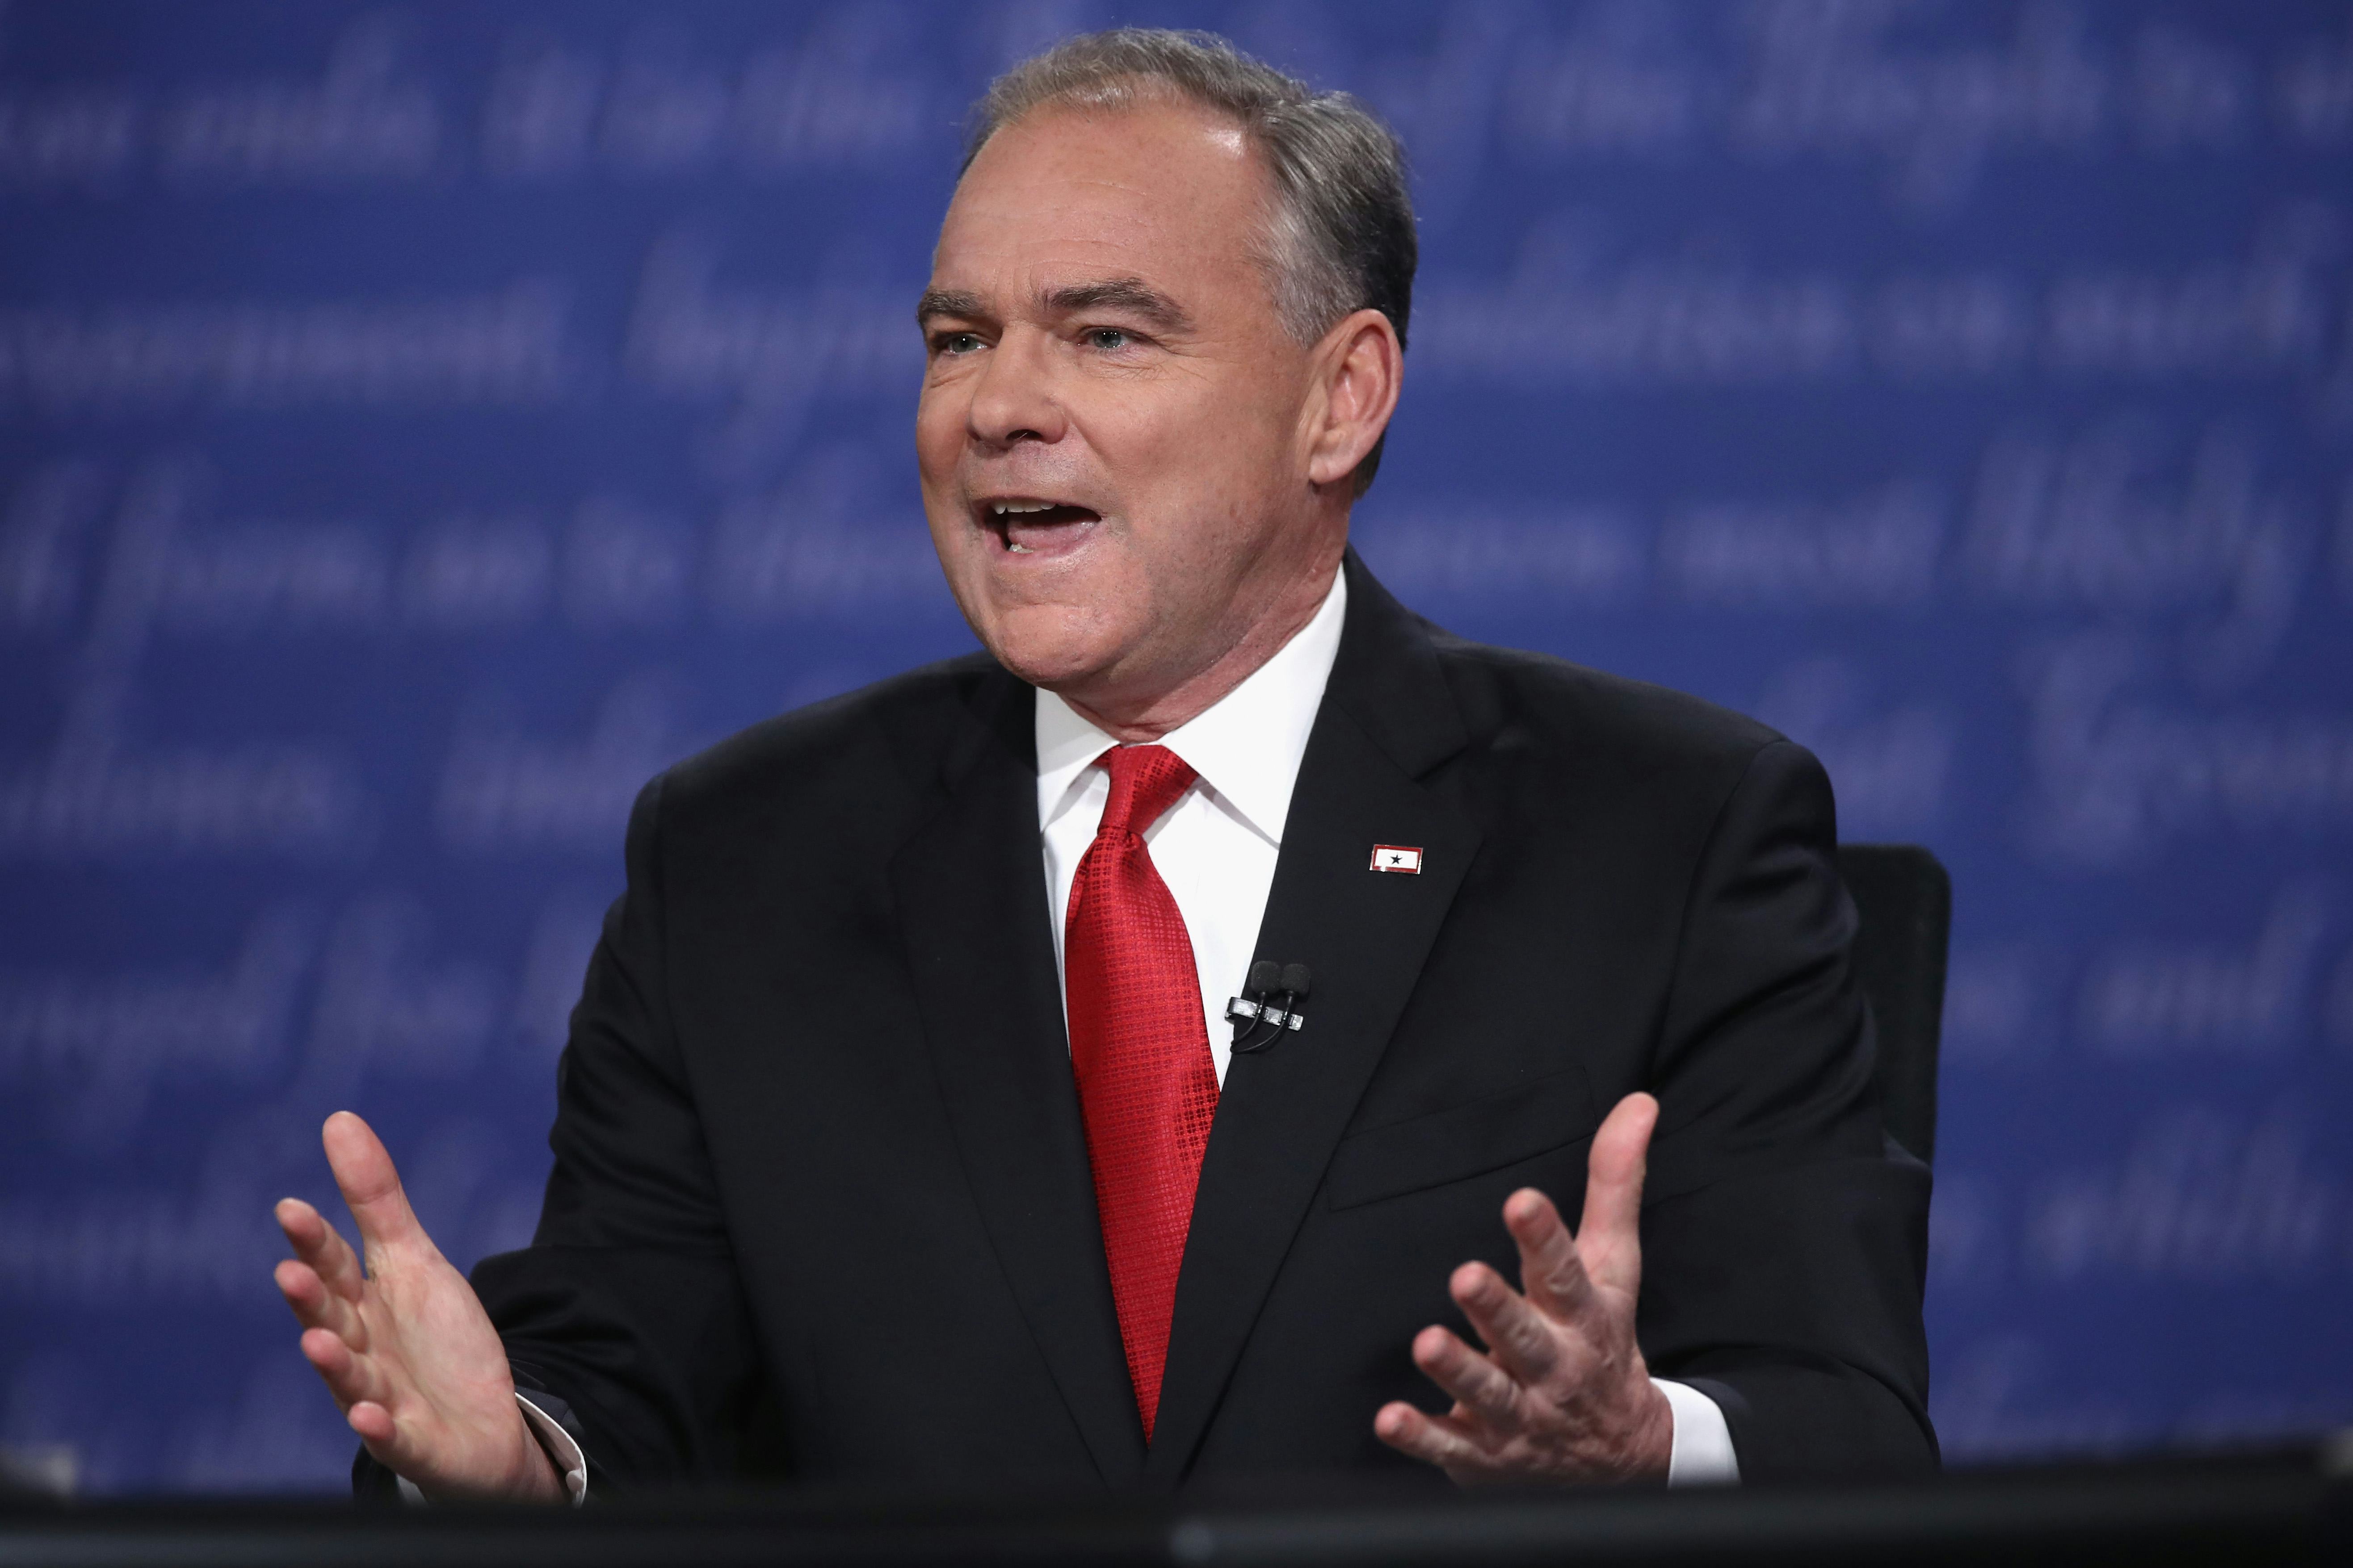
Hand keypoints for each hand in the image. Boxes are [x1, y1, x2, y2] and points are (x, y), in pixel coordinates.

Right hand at [272, 1112, 562, 1502]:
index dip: (314, 1241)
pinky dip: (379, 1429)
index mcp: (361, 1305)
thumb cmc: (436, 1339)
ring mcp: (383, 1400)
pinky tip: (367, 1417)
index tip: (291, 1207)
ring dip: (333, 1364)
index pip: (334, 1266)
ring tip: (315, 1341)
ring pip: (353, 1380)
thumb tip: (339, 1119)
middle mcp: (361, 1352)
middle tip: (290, 1270)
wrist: (482, 1422)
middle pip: (334, 1319)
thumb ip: (375, 1200)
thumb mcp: (414, 1260)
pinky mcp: (414, 1443)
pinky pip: (395, 1438)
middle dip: (312, 1298)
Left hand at [1374, 1092, 1673, 1484]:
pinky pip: (1449, 1445)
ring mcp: (1519, 1414)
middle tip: (1465, 1276)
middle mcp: (1551, 1367)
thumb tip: (1637, 1104)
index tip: (1521, 1201)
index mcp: (1581, 1318)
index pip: (1564, 1273)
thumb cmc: (1603, 1343)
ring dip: (1456, 1370)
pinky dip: (1421, 1437)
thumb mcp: (1615, 1266)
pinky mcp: (1484, 1452)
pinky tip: (1389, 1420)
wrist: (1622, 1458)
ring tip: (1426, 1343)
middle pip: (1524, 1335)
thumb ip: (1614, 1185)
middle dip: (1496, 1309)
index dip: (1543, 1238)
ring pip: (1486, 1391)